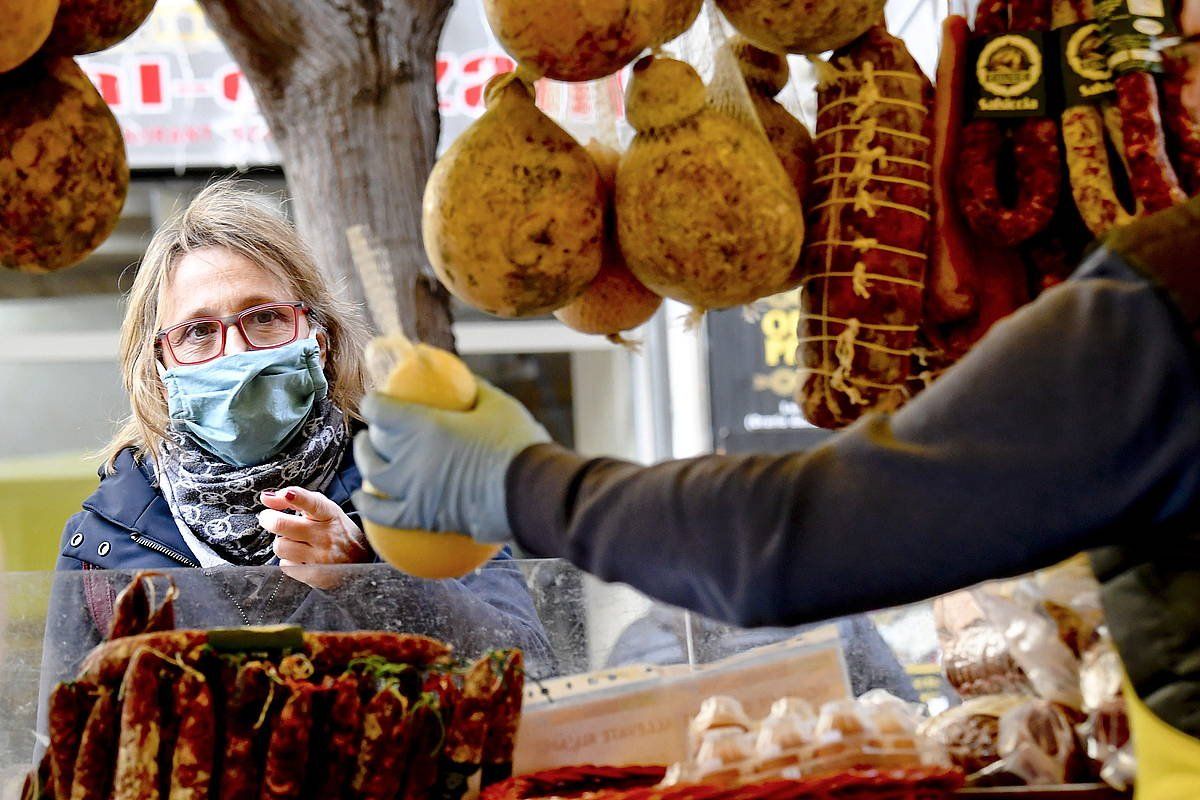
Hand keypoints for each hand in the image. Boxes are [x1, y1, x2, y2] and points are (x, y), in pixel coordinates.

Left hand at [259, 487, 371, 588]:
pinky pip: (285, 565)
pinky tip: (301, 558)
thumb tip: (267, 497)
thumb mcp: (325, 510)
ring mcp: (320, 557)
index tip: (286, 494)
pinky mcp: (314, 575)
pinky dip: (289, 561)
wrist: (361, 561)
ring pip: (280, 546)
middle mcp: (325, 535)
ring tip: (294, 542)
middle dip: (268, 519)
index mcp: (329, 514)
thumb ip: (298, 499)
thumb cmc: (337, 531)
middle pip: (282, 524)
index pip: (312, 503)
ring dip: (282, 543)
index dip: (296, 497)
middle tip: (268, 518)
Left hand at [352, 380, 549, 541]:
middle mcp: (410, 458)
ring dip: (365, 465)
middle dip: (366, 437)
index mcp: (424, 426)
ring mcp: (413, 490)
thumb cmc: (519, 444)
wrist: (532, 492)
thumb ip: (476, 390)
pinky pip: (385, 514)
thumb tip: (466, 380)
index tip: (377, 402)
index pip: (380, 409)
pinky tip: (364, 500)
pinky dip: (369, 507)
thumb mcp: (499, 406)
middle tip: (372, 433)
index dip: (373, 403)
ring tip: (369, 460)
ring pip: (373, 477)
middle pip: (372, 445)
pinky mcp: (422, 517)